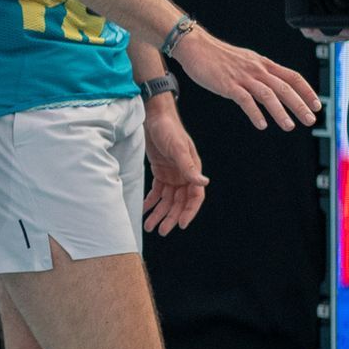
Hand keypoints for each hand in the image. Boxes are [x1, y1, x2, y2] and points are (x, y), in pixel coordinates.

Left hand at [141, 102, 207, 234]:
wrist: (154, 116)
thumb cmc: (169, 129)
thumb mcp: (178, 149)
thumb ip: (189, 167)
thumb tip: (204, 182)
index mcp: (192, 171)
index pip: (194, 197)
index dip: (189, 212)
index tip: (180, 225)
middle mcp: (184, 175)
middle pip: (179, 202)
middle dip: (170, 217)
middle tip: (161, 231)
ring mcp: (172, 175)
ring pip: (167, 200)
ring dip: (159, 213)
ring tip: (149, 226)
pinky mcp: (160, 172)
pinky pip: (157, 191)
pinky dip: (151, 201)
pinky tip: (144, 210)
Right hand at [171, 27, 319, 131]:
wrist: (195, 46)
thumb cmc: (217, 56)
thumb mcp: (245, 62)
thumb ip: (259, 75)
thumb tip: (272, 91)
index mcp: (263, 64)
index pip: (292, 77)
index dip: (307, 91)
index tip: (317, 105)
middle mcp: (256, 69)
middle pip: (284, 87)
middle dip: (300, 105)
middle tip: (310, 121)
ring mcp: (242, 77)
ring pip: (268, 94)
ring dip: (280, 112)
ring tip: (289, 126)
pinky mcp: (227, 84)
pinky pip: (244, 99)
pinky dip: (255, 112)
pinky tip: (261, 124)